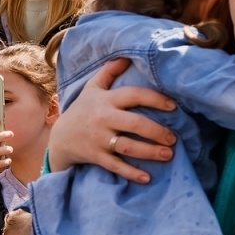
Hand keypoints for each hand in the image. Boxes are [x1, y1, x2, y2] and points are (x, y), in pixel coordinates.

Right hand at [47, 59, 175, 182]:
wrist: (60, 138)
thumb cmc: (82, 111)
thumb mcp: (92, 89)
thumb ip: (109, 72)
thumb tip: (127, 56)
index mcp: (106, 100)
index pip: (134, 95)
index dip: (156, 99)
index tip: (173, 106)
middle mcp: (103, 119)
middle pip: (135, 123)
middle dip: (157, 131)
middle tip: (173, 138)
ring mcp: (99, 139)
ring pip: (128, 146)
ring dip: (150, 152)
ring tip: (168, 155)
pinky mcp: (96, 156)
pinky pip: (115, 166)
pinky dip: (131, 172)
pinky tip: (147, 177)